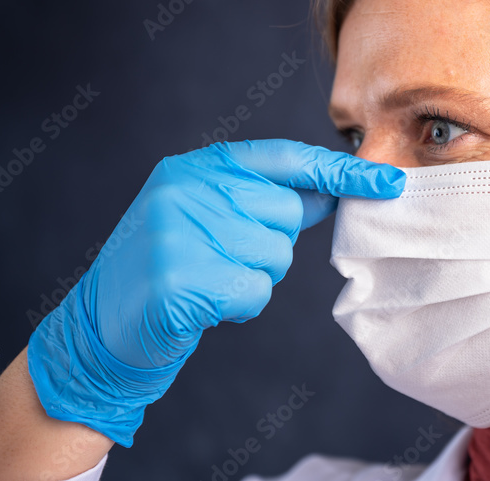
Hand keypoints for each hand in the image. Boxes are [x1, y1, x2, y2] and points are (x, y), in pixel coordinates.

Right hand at [27, 139, 404, 446]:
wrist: (99, 330)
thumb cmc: (168, 270)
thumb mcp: (207, 217)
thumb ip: (262, 198)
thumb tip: (332, 188)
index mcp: (194, 167)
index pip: (285, 158)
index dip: (341, 170)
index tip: (390, 180)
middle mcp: (185, 188)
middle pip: (287, 213)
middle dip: (268, 244)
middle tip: (218, 258)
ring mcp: (179, 232)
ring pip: (275, 256)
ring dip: (251, 278)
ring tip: (205, 280)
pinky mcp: (180, 280)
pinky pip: (254, 291)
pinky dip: (238, 306)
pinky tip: (201, 305)